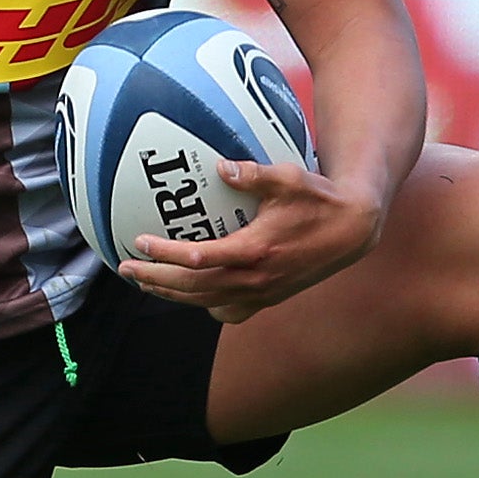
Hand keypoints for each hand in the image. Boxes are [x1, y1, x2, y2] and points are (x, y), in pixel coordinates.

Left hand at [118, 160, 383, 322]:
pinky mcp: (269, 298)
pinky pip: (229, 311)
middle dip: (156, 279)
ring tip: (146, 282)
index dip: (164, 254)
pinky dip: (206, 305)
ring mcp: (262, 293)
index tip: (138, 243)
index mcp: (255, 251)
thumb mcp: (287, 178)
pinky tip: (192, 294)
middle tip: (126, 268)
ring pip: (206, 302)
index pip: (198, 259)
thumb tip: (219, 166)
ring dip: (173, 294)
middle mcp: (256, 279)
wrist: (352, 230)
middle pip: (193, 287)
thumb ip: (252, 173)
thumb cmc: (319, 198)